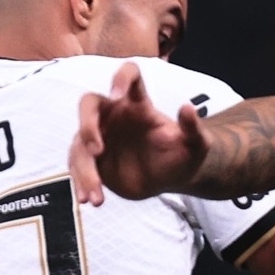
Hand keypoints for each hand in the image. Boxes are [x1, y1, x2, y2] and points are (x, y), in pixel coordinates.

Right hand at [69, 61, 210, 204]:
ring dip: (84, 168)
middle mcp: (114, 114)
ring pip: (80, 142)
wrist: (172, 176)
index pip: (128, 75)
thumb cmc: (184, 154)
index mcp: (138, 103)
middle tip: (98, 151)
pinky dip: (82, 182)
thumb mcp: (196, 145)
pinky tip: (90, 199)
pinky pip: (79, 166)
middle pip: (89, 104)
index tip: (117, 95)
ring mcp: (100, 135)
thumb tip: (188, 108)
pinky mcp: (93, 158)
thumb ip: (193, 128)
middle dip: (87, 124)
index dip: (120, 79)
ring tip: (96, 195)